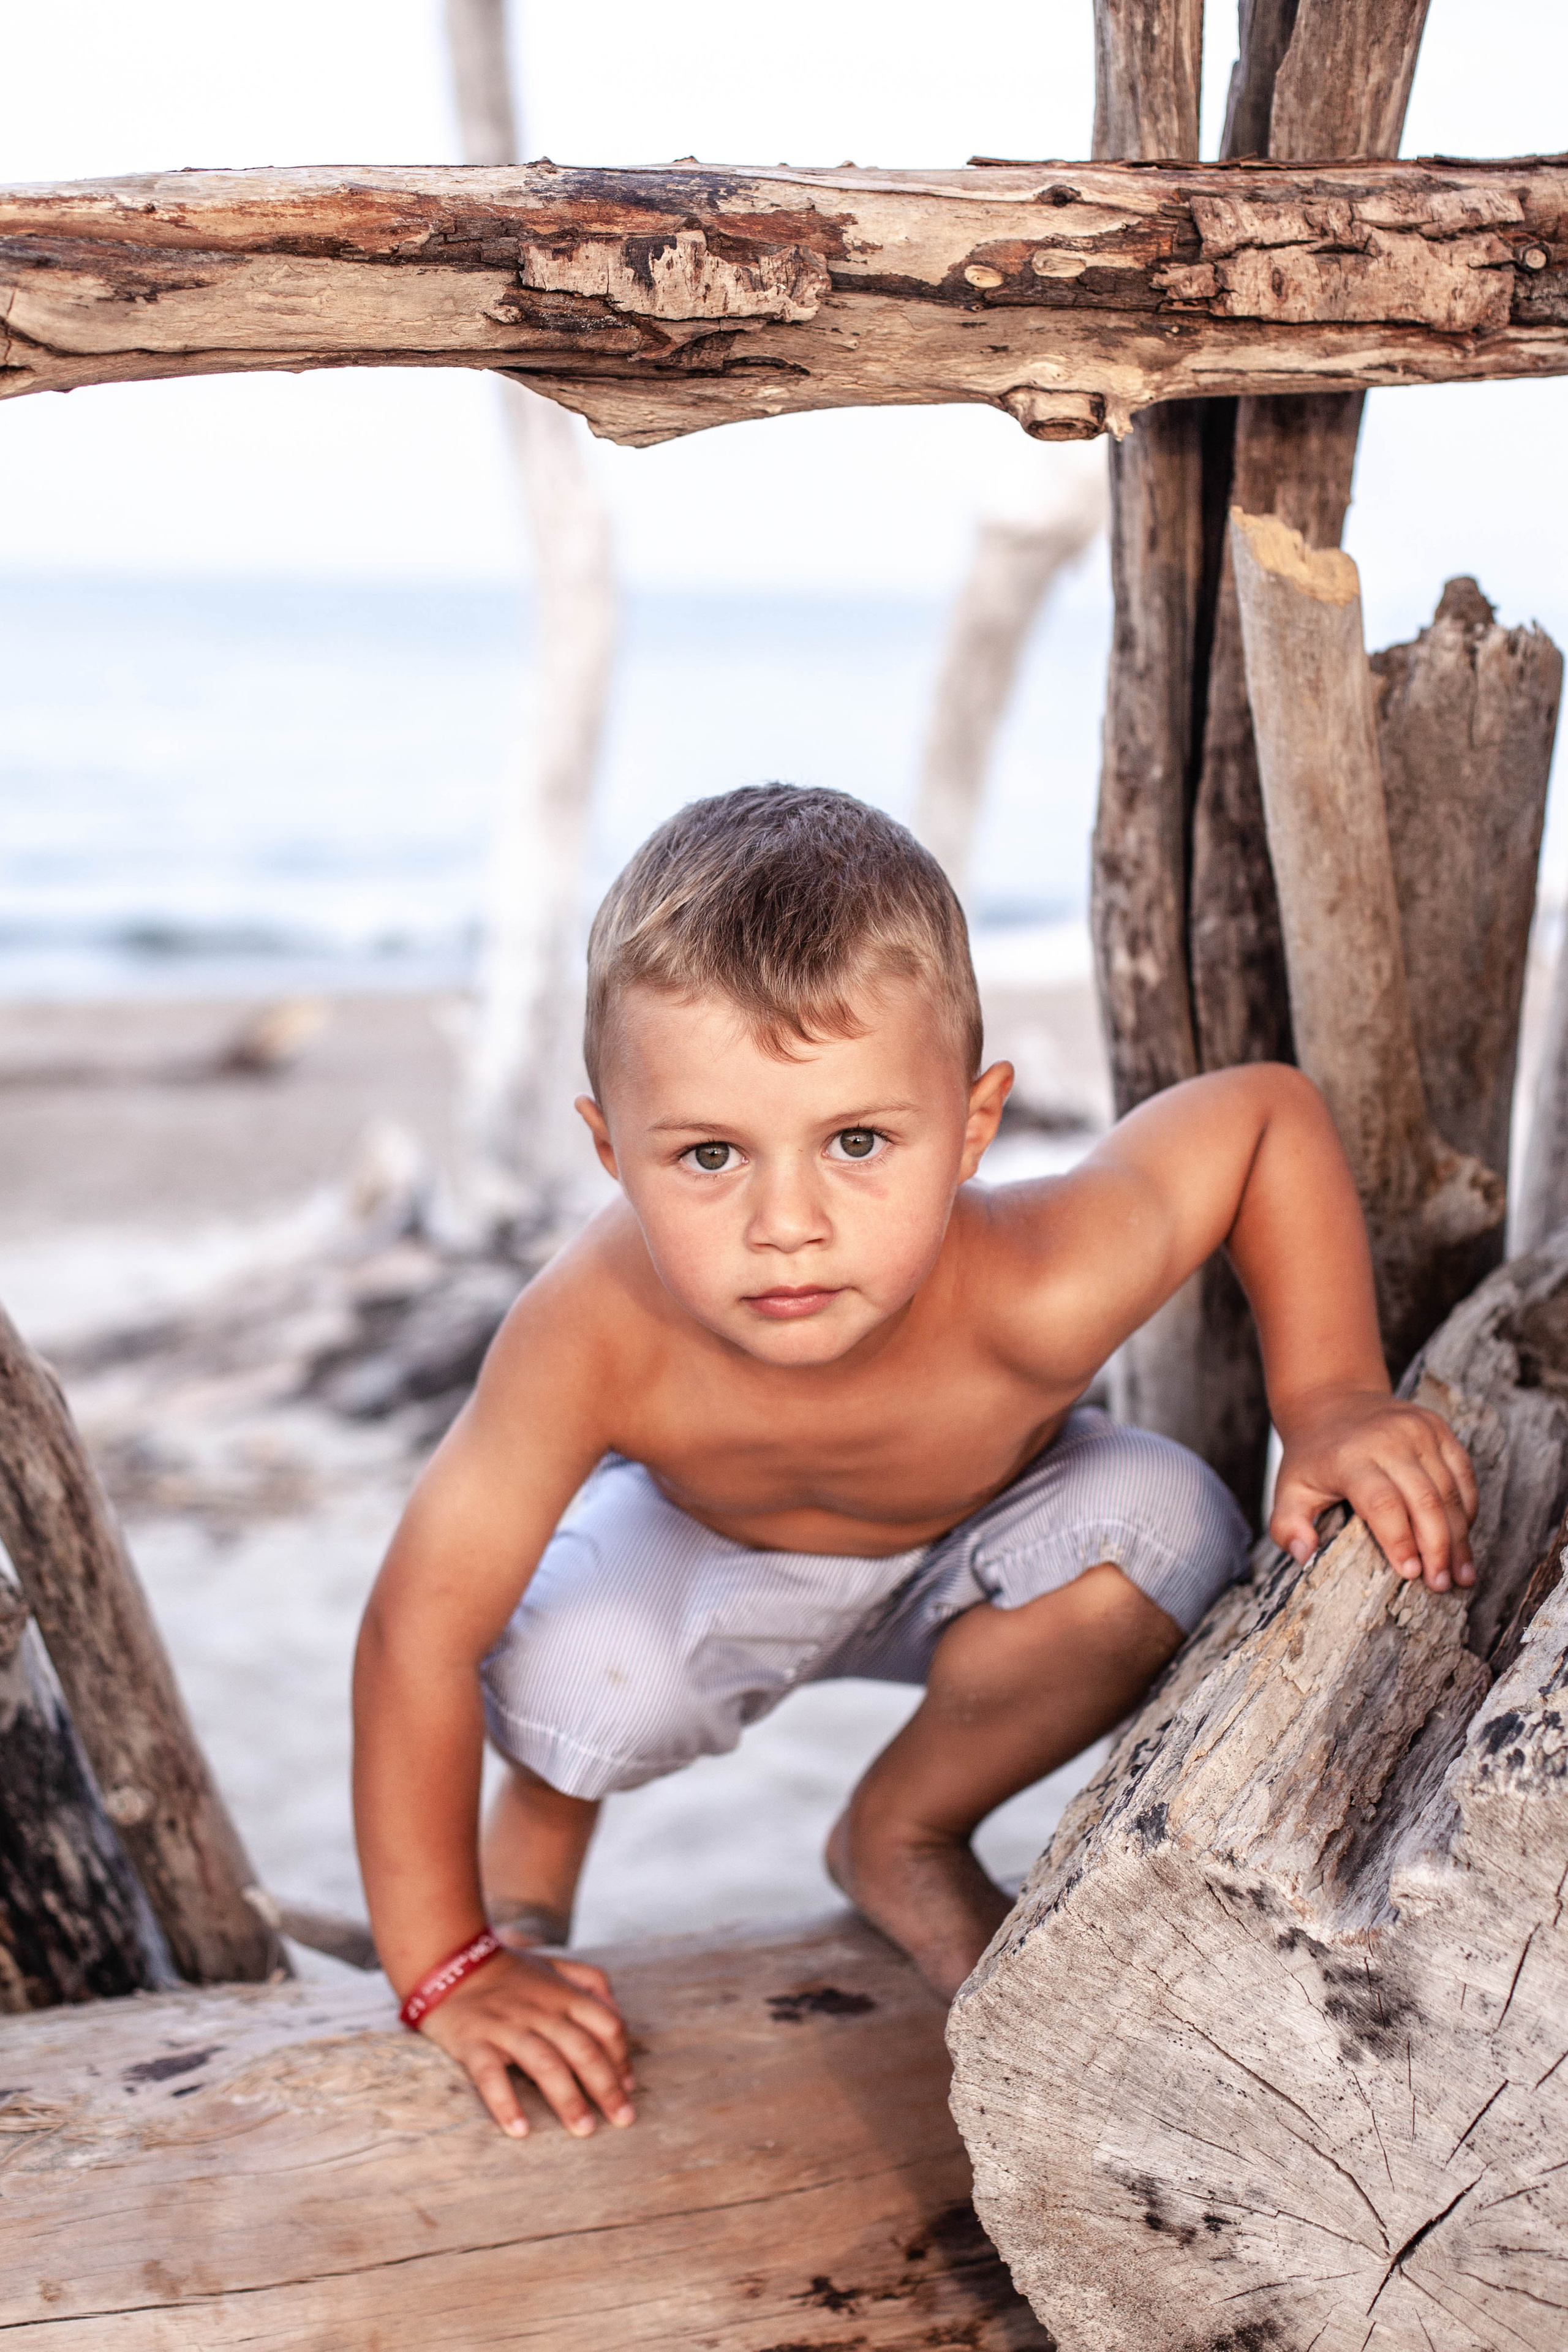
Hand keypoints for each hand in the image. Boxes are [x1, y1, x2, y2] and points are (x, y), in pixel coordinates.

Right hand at [417, 1945, 635, 2137]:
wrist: (450, 1961)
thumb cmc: (512, 1973)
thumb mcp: (557, 1966)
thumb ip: (592, 1984)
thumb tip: (619, 2020)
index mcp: (563, 1995)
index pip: (606, 2024)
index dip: (621, 2057)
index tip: (628, 2088)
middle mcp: (540, 2010)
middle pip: (582, 2049)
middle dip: (606, 2087)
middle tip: (622, 2119)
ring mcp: (507, 2026)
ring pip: (545, 2064)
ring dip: (568, 2099)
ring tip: (583, 2129)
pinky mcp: (474, 2041)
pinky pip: (491, 2075)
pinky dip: (505, 2103)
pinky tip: (519, 2130)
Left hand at [1271, 1389, 1478, 1593]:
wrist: (1332, 1400)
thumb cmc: (1312, 1456)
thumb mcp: (1287, 1488)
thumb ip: (1287, 1526)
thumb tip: (1304, 1554)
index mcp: (1349, 1457)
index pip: (1382, 1502)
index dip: (1400, 1540)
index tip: (1410, 1574)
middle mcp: (1388, 1439)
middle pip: (1425, 1500)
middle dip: (1438, 1548)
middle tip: (1442, 1585)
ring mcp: (1417, 1429)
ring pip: (1450, 1491)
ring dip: (1459, 1537)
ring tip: (1461, 1575)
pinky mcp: (1438, 1427)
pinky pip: (1463, 1473)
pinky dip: (1467, 1508)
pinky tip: (1463, 1538)